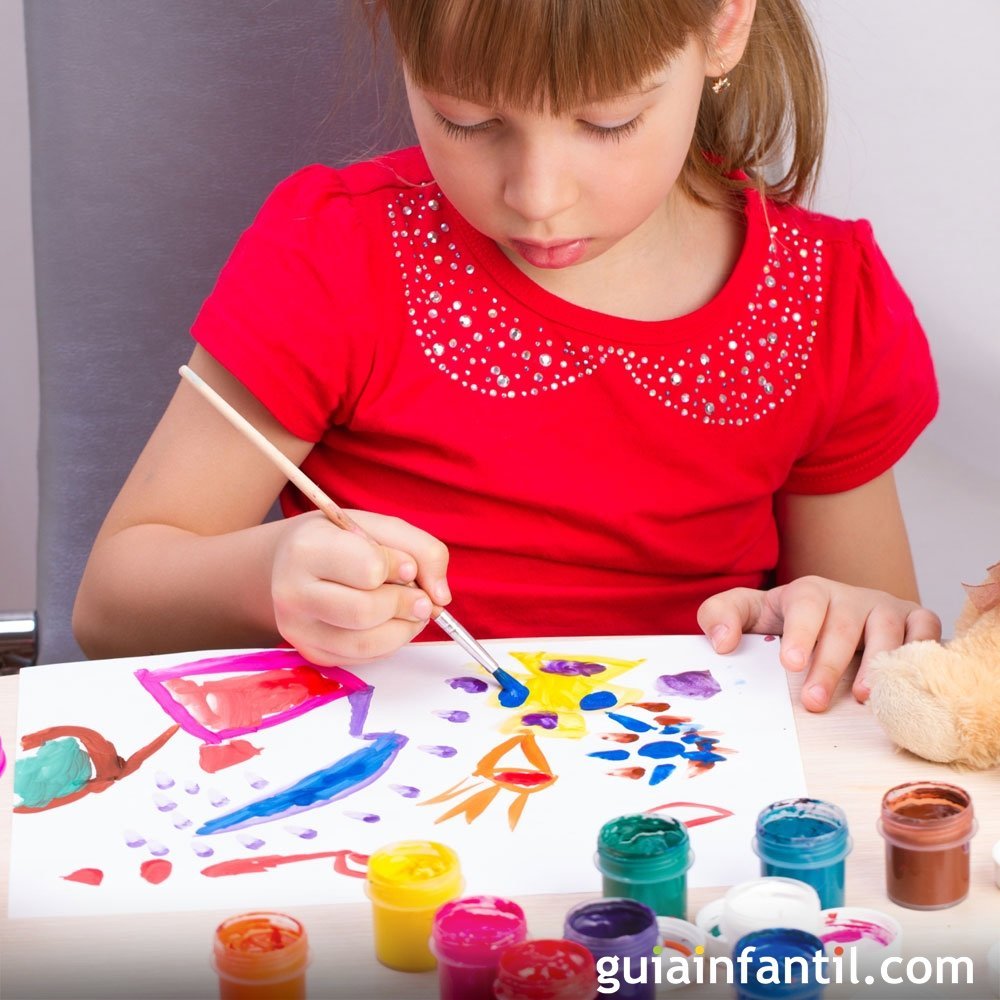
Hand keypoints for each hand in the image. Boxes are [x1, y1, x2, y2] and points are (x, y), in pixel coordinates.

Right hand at [271, 509, 450, 664]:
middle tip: (420, 597)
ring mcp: (297, 627)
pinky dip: (388, 643)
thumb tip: (440, 597)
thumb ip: (421, 550)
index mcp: (306, 548)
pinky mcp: (310, 652)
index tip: (407, 566)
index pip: (369, 569)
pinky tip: (388, 622)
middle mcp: (292, 591)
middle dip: (406, 604)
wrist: (292, 561)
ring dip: (403, 628)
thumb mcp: (380, 527)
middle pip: (366, 612)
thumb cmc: (341, 540)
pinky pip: (362, 658)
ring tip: (410, 609)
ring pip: (366, 643)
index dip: (400, 568)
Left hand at [697, 576, 940, 711]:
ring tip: (861, 698)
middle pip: (844, 625)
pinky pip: (927, 629)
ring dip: (877, 663)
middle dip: (829, 664)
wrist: (831, 619)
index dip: (801, 632)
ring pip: (889, 628)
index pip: (806, 604)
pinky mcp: (915, 620)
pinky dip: (922, 651)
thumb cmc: (785, 623)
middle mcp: (850, 597)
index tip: (789, 663)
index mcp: (808, 593)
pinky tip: (905, 682)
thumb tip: (722, 642)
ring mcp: (885, 607)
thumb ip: (720, 616)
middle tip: (812, 701)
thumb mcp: (747, 614)